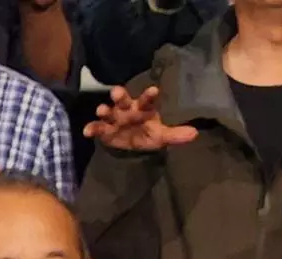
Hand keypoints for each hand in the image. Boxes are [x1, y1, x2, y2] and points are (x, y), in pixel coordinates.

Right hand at [82, 86, 198, 152]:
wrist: (131, 144)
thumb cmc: (147, 134)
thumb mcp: (162, 136)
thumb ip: (175, 134)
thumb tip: (195, 134)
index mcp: (143, 109)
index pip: (147, 101)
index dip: (149, 95)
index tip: (153, 90)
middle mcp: (127, 110)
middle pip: (123, 100)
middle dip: (120, 96)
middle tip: (116, 92)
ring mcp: (114, 118)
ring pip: (108, 111)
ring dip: (104, 110)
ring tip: (101, 110)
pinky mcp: (104, 129)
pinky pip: (97, 127)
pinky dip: (92, 128)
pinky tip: (86, 131)